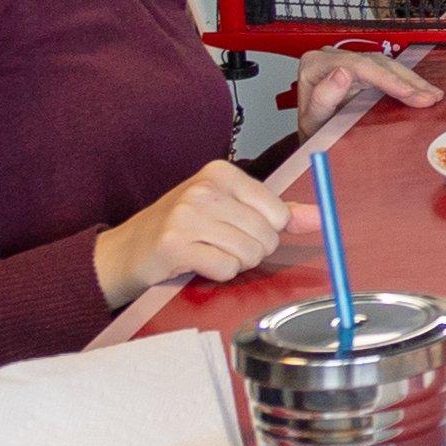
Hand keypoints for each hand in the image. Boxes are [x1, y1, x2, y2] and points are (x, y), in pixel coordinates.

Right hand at [92, 160, 289, 306]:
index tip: (239, 229)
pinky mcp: (175, 245)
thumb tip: (321, 217)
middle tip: (220, 245)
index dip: (267, 231)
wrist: (125, 251)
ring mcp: (187, 216)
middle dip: (251, 251)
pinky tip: (196, 263)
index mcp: (221, 172)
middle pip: (266, 236)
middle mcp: (204, 188)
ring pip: (248, 254)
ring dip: (233, 263)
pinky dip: (216, 274)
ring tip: (207, 253)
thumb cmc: (180, 228)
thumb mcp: (228, 209)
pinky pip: (225, 268)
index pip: (279, 212)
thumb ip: (278, 212)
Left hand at [285, 44, 440, 122]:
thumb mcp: (313, 122)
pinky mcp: (360, 68)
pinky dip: (406, 81)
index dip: (386, 78)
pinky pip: (387, 70)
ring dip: (411, 81)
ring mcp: (346, 61)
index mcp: (315, 65)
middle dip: (405, 81)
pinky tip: (422, 90)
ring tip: (432, 96)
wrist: (314, 139)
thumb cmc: (311, 132)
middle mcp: (330, 57)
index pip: (357, 65)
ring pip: (385, 64)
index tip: (408, 93)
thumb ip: (323, 98)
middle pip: (375, 63)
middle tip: (428, 98)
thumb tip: (341, 73)